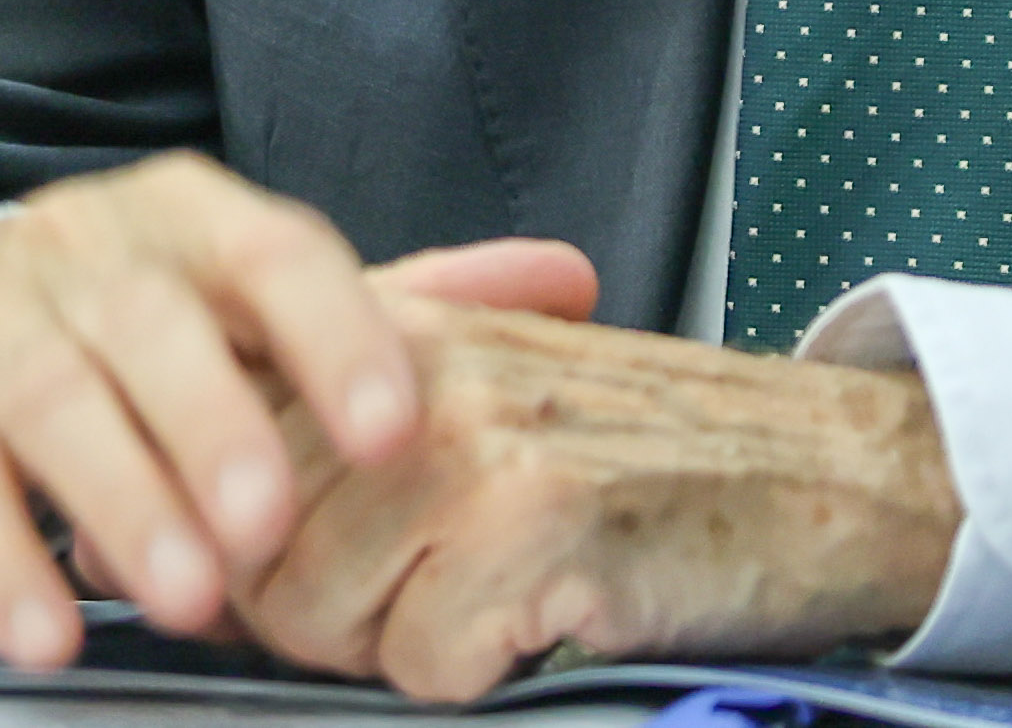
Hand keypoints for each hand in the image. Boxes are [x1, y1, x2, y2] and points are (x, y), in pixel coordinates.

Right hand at [0, 154, 596, 670]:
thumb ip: (403, 301)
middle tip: (274, 526)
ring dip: (123, 502)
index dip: (340, 338)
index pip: (275, 257)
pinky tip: (47, 629)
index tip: (400, 426)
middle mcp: (88, 257)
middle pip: (153, 330)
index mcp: (190, 218)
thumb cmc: (141, 319)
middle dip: (218, 426)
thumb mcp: (259, 295)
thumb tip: (566, 283)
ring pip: (54, 404)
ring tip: (189, 596)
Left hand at [231, 294, 959, 703]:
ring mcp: (480, 442)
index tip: (258, 581)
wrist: (824, 472)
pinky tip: (541, 626)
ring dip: (387, 650)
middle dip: (310, 618)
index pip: (219, 445)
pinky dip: (474, 678)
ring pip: (316, 613)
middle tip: (416, 608)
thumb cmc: (654, 457)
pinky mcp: (540, 525)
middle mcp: (422, 371)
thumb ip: (347, 441)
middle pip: (252, 549)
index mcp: (401, 332)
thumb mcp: (490, 401)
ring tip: (480, 610)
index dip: (228, 545)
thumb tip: (187, 533)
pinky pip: (423, 664)